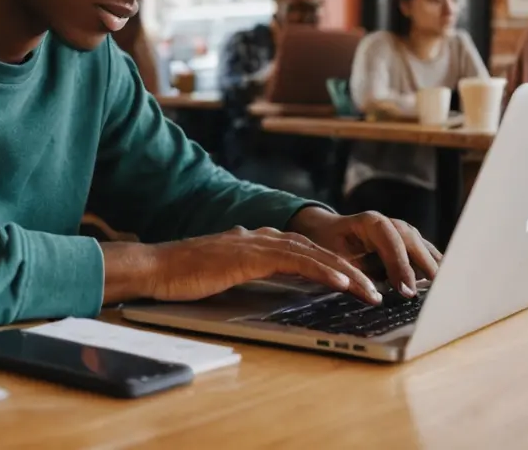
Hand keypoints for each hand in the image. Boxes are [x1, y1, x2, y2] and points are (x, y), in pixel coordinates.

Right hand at [102, 227, 382, 306]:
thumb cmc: (179, 276)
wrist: (153, 268)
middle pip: (314, 250)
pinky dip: (323, 272)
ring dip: (346, 273)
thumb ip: (244, 270)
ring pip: (312, 254)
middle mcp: (257, 237)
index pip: (301, 250)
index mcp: (251, 241)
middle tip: (375, 288)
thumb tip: (264, 279)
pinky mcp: (249, 256)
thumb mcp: (220, 273)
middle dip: (349, 269)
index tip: (354, 282)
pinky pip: (296, 263)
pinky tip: (343, 284)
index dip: (330, 264)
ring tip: (369, 291)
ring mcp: (254, 244)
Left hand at [287, 207, 441, 296]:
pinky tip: (442, 287)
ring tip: (443, 293)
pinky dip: (433, 269)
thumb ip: (350, 273)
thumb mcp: (333, 258)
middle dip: (422, 269)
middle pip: (413, 242)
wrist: (327, 231)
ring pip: (423, 247)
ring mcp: (403, 231)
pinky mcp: (410, 243)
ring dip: (433, 269)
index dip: (400, 265)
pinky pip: (426, 254)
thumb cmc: (328, 244)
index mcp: (369, 222)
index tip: (406, 291)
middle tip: (431, 296)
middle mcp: (390, 223)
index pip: (391, 240)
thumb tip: (370, 296)